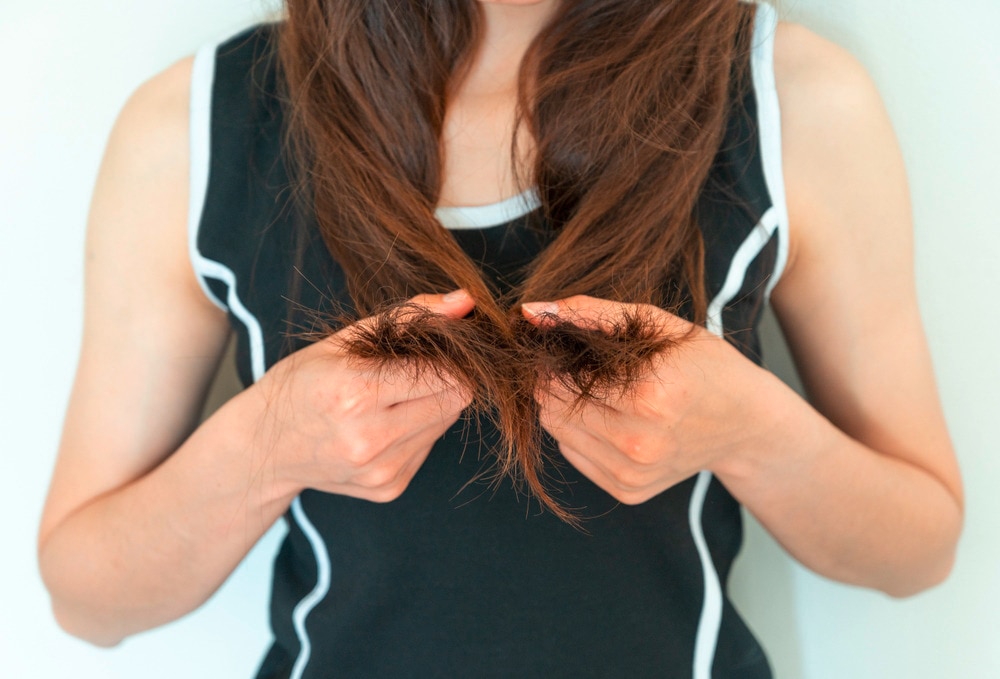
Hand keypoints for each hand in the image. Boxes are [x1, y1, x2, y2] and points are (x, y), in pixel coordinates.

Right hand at [253, 290, 476, 502]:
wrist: (264, 448)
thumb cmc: (302, 383)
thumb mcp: (344, 339)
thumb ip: (409, 316)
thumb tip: (465, 301)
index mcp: (356, 392)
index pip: (448, 374)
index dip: (450, 356)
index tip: (436, 347)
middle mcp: (371, 438)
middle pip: (457, 399)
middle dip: (446, 378)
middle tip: (416, 370)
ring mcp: (381, 469)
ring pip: (446, 423)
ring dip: (432, 405)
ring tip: (391, 398)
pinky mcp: (388, 487)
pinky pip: (428, 448)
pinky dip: (416, 431)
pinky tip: (383, 425)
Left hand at [522, 295, 774, 504]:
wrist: (746, 424)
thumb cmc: (703, 365)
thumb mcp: (656, 324)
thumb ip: (592, 312)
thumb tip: (532, 311)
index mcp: (649, 397)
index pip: (562, 376)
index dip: (555, 356)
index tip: (568, 346)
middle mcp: (639, 443)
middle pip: (551, 406)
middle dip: (554, 380)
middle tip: (580, 366)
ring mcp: (633, 474)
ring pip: (555, 432)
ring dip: (563, 406)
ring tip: (599, 390)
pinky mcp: (628, 492)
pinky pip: (572, 454)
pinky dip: (579, 432)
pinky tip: (610, 417)